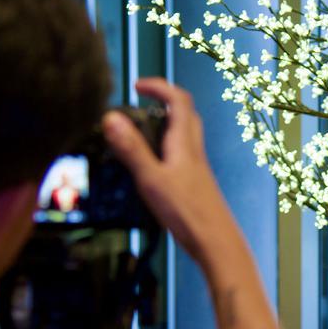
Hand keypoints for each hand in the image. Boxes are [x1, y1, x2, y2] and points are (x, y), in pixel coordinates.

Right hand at [102, 78, 239, 268]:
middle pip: (186, 115)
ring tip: (138, 133)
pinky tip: (150, 165)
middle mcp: (194, 152)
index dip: (159, 86)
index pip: (179, 100)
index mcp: (185, 144)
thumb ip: (132, 149)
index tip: (137, 85)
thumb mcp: (151, 179)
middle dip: (164, 102)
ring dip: (164, 126)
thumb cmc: (187, 213)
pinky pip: (181, 155)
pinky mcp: (195, 183)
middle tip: (139, 104)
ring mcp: (197, 168)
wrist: (216, 243)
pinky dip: (165, 149)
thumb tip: (111, 117)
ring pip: (185, 135)